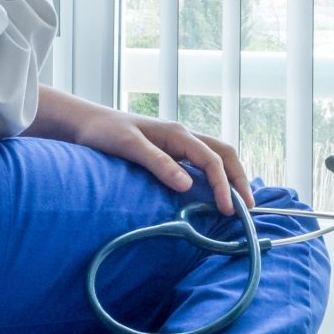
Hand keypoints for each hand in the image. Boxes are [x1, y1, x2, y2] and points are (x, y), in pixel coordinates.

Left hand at [72, 108, 255, 217]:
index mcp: (177, 134)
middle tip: (248, 209)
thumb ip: (158, 163)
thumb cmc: (103, 133)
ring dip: (231, 177)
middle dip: (239, 180)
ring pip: (216, 157)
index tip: (228, 211)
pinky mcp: (170, 152)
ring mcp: (178, 143)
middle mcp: (182, 136)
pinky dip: (216, 177)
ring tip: (240, 203)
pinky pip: (202, 162)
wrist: (85, 123)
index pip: (212, 160)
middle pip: (224, 155)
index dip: (224, 186)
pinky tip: (216, 193)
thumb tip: (188, 185)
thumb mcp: (129, 147)